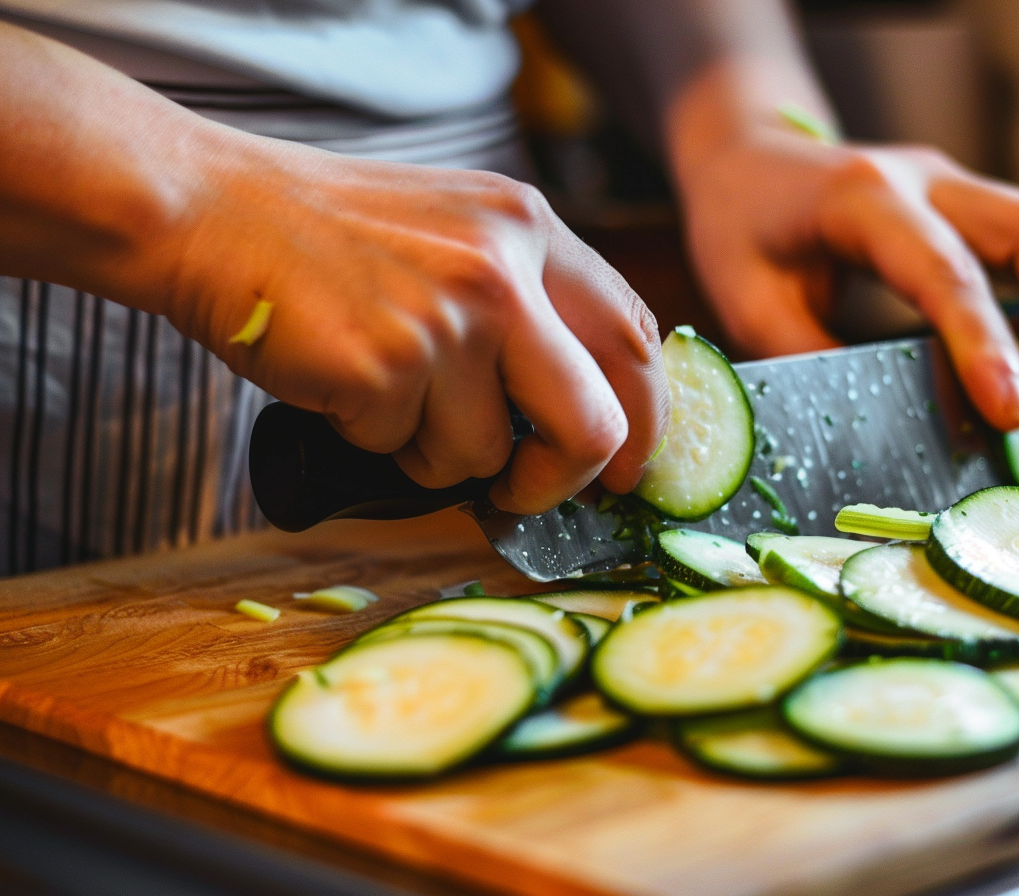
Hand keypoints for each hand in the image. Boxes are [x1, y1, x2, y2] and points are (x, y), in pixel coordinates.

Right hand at [162, 137, 669, 513]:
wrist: (212, 212)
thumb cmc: (331, 236)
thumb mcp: (456, 229)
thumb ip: (527, 297)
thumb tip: (587, 408)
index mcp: (530, 227)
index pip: (633, 337)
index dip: (646, 417)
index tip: (631, 464)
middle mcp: (504, 270)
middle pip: (597, 423)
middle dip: (570, 479)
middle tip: (531, 491)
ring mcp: (448, 320)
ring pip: (488, 456)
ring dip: (437, 454)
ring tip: (387, 393)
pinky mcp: (386, 368)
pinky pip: (407, 456)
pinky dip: (375, 443)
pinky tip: (343, 383)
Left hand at [673, 131, 1018, 430]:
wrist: (749, 158)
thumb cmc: (741, 230)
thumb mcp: (746, 298)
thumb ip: (804, 354)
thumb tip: (868, 426)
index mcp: (864, 199)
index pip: (944, 271)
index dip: (987, 343)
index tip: (1017, 413)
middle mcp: (926, 177)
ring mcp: (958, 183)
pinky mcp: (975, 201)